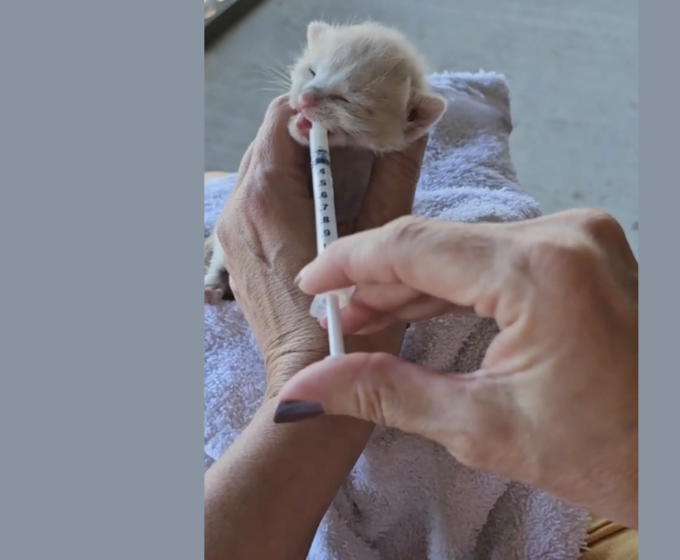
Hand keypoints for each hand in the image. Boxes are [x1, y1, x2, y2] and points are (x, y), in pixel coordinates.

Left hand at [215, 94, 427, 394]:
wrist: (310, 389)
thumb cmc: (351, 325)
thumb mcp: (383, 238)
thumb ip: (397, 169)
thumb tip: (420, 113)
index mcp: (265, 197)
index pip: (287, 114)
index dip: (330, 102)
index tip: (367, 107)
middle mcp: (237, 207)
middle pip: (274, 138)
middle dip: (320, 127)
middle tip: (368, 129)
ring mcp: (231, 231)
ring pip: (268, 165)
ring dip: (308, 157)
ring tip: (355, 161)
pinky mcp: (238, 249)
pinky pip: (263, 196)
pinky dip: (295, 185)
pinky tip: (331, 199)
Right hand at [274, 209, 638, 527]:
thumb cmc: (608, 452)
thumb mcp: (484, 428)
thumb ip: (386, 393)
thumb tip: (307, 393)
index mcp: (541, 272)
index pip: (416, 246)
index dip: (352, 262)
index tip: (311, 281)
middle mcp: (566, 235)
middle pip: (441, 244)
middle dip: (381, 280)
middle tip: (338, 319)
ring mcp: (583, 237)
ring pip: (470, 248)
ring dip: (418, 281)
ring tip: (369, 318)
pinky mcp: (588, 249)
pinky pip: (503, 255)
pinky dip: (461, 281)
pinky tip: (421, 305)